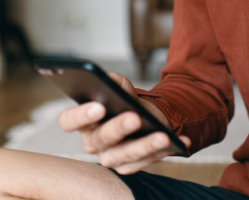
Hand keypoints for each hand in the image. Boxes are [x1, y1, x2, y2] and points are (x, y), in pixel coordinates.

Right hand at [56, 72, 191, 173]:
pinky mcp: (130, 166)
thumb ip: (114, 81)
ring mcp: (111, 157)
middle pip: (100, 139)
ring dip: (145, 146)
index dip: (80, 116)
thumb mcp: (119, 86)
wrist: (145, 115)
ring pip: (126, 155)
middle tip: (135, 117)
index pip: (68, 121)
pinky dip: (164, 150)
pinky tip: (180, 141)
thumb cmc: (124, 99)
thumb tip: (113, 83)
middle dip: (118, 128)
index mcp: (83, 120)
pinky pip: (147, 162)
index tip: (98, 106)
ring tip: (162, 135)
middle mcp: (93, 142)